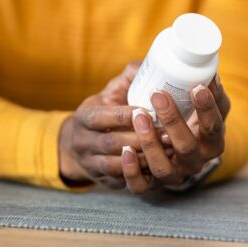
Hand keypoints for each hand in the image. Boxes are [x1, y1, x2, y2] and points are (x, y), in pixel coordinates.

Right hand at [58, 62, 164, 188]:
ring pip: (117, 165)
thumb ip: (128, 79)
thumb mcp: (109, 93)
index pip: (101, 117)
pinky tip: (161, 166)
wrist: (79, 147)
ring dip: (143, 158)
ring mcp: (92, 164)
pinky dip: (142, 174)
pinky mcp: (104, 182)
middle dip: (141, 138)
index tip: (147, 109)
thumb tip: (148, 64)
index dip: (123, 115)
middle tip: (168, 132)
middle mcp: (83, 143)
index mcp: (84, 117)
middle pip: (112, 142)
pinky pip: (122, 182)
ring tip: (167, 149)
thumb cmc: (103, 113)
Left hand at [121, 76, 230, 193]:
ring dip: (150, 143)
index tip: (196, 88)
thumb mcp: (200, 105)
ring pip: (163, 168)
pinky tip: (124, 151)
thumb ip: (206, 88)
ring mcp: (173, 175)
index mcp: (212, 142)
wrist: (170, 149)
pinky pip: (140, 186)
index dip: (207, 109)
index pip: (214, 127)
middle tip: (158, 95)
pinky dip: (131, 170)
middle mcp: (195, 162)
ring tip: (138, 116)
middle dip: (173, 121)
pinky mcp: (151, 186)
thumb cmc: (188, 118)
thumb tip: (208, 69)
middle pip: (187, 147)